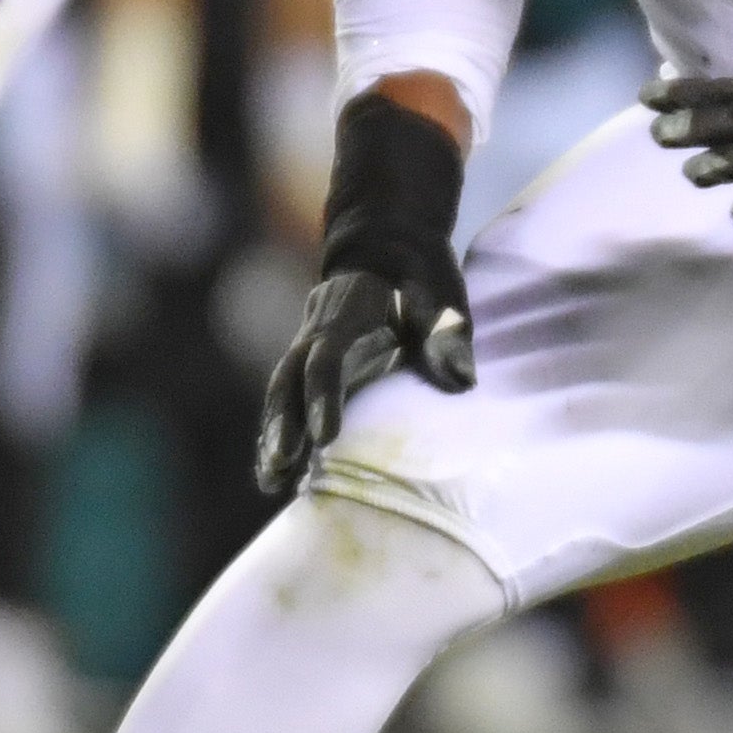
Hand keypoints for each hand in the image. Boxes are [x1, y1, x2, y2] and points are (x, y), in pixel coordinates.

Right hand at [255, 268, 473, 493]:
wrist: (389, 250)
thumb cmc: (422, 276)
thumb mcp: (441, 293)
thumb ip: (447, 333)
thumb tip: (462, 382)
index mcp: (347, 314)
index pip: (326, 358)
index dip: (323, 397)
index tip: (325, 438)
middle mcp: (317, 333)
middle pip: (289, 379)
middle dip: (283, 424)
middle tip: (280, 466)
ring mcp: (308, 348)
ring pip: (282, 393)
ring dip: (274, 435)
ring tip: (270, 482)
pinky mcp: (310, 364)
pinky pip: (287, 399)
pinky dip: (279, 432)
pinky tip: (275, 472)